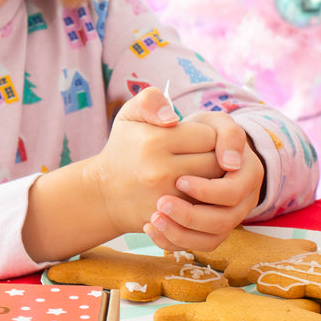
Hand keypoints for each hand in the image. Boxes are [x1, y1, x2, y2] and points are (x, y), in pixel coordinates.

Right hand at [86, 87, 221, 234]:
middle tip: (202, 156)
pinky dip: (205, 202)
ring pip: (215, 188)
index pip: (210, 136)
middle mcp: (159, 170)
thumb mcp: (130, 114)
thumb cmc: (124, 148)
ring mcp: (164, 198)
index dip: (209, 136)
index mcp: (155, 140)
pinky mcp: (168, 220)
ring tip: (201, 173)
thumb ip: (151, 100)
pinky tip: (195, 194)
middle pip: (217, 163)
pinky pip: (204, 210)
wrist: (103, 194)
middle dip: (216, 158)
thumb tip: (172, 118)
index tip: (197, 139)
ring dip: (214, 181)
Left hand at [144, 110, 264, 252]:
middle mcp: (245, 196)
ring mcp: (231, 215)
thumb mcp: (206, 120)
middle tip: (161, 203)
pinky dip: (176, 241)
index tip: (179, 180)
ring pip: (214, 237)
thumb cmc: (194, 132)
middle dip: (192, 215)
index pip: (233, 190)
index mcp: (248, 169)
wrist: (186, 151)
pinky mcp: (214, 229)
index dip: (206, 190)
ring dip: (182, 231)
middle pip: (226, 218)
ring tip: (154, 218)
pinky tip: (153, 228)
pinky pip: (201, 245)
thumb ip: (212, 125)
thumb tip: (220, 155)